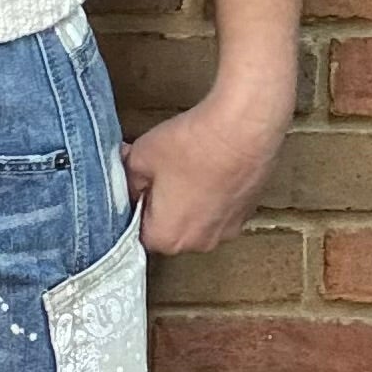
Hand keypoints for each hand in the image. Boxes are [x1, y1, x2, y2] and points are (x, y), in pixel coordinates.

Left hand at [122, 85, 288, 256]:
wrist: (243, 128)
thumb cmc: (191, 144)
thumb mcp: (139, 157)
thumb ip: (125, 179)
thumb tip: (125, 183)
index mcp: (167, 238)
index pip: (138, 233)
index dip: (134, 206)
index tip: (137, 185)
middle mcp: (198, 244)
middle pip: (169, 230)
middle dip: (161, 206)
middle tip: (160, 173)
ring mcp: (227, 231)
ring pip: (196, 220)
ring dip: (189, 202)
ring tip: (188, 168)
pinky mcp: (247, 213)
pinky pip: (219, 210)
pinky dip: (212, 195)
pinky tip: (210, 169)